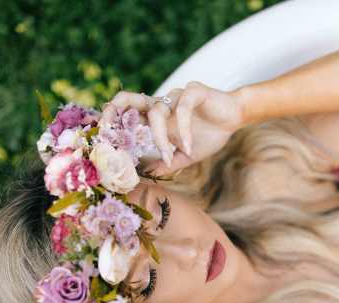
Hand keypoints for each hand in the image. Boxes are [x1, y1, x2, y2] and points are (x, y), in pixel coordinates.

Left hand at [100, 82, 243, 176]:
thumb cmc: (208, 134)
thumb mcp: (185, 155)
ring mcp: (175, 96)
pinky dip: (182, 130)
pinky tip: (189, 146)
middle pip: (128, 98)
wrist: (234, 119)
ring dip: (160, 138)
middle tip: (109, 130)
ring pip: (156, 112)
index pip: (126, 112)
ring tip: (171, 156)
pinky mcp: (193, 91)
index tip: (104, 140)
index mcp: (155, 117)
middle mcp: (161, 104)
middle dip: (114, 111)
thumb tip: (149, 175)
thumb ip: (167, 163)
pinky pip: (182, 109)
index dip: (112, 122)